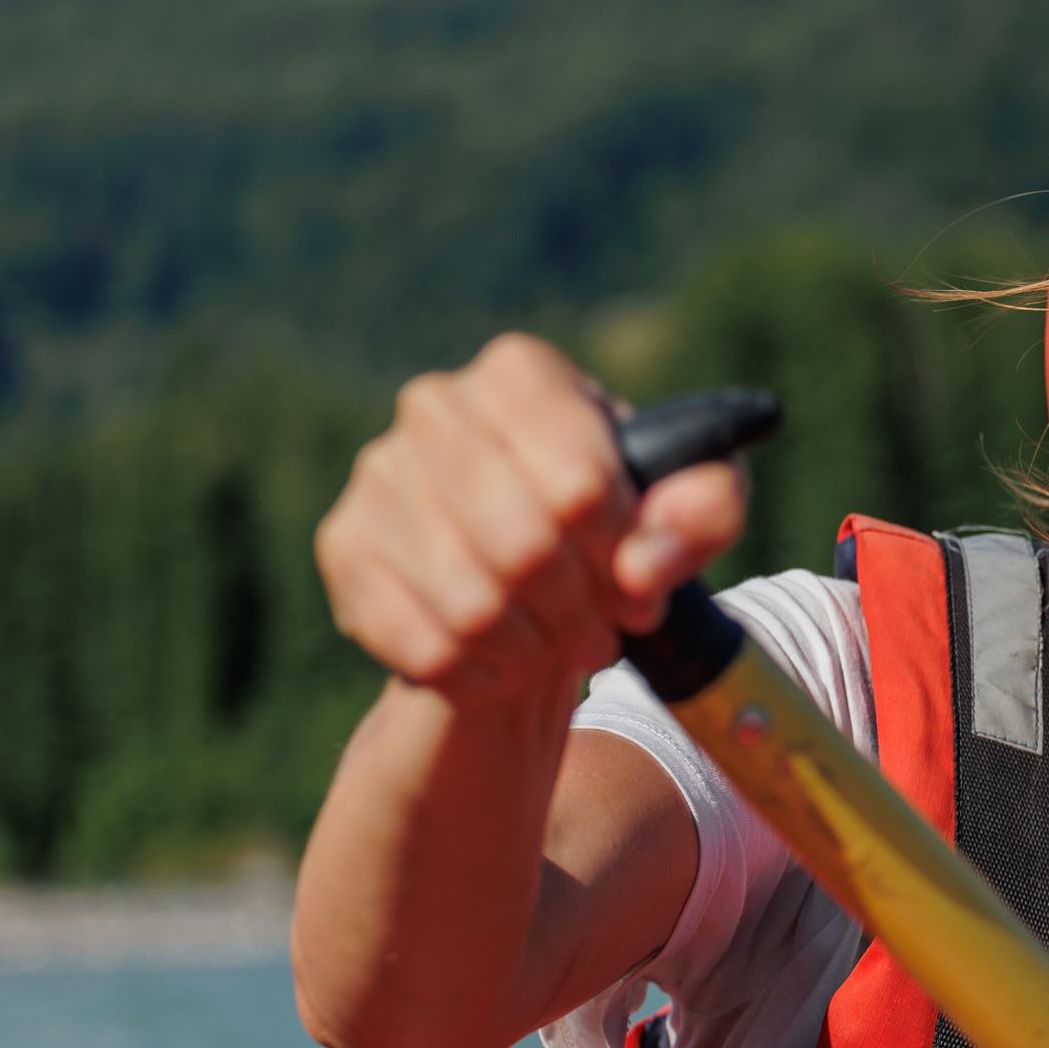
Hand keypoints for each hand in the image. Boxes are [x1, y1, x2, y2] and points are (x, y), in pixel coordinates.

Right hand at [314, 333, 746, 700]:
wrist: (519, 574)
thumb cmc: (613, 526)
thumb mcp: (686, 507)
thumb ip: (704, 509)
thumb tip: (647, 562)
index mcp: (522, 373)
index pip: (581, 481)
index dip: (622, 553)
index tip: (638, 584)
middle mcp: (436, 405)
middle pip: (526, 545)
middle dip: (580, 609)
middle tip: (603, 633)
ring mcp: (378, 472)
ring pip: (472, 603)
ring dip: (534, 647)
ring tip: (558, 647)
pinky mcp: (344, 544)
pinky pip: (423, 644)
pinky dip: (480, 673)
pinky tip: (503, 661)